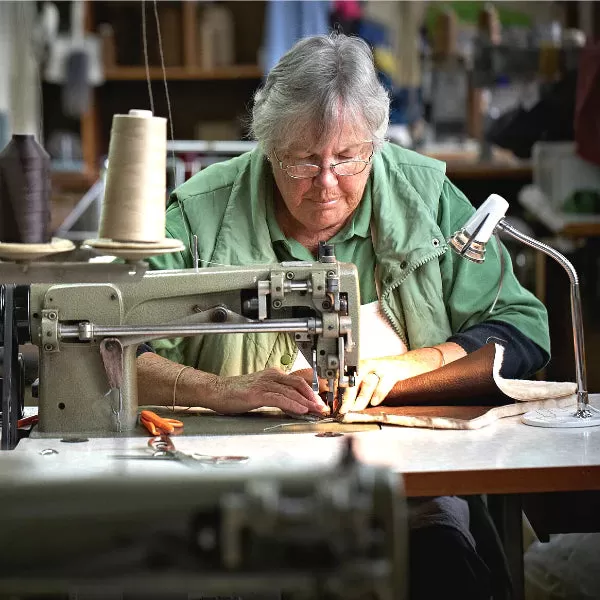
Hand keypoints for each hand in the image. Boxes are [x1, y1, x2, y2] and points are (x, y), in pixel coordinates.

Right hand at [214, 368, 328, 415]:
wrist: (216, 391)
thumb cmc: (236, 393)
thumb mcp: (261, 391)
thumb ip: (277, 395)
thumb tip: (294, 405)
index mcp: (273, 375)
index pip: (298, 381)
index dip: (312, 391)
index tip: (320, 402)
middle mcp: (270, 376)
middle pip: (298, 384)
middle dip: (313, 396)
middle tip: (323, 408)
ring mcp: (264, 384)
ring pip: (291, 391)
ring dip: (306, 402)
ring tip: (316, 410)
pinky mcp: (257, 394)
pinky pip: (279, 398)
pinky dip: (292, 404)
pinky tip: (301, 410)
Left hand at [339, 356, 410, 413]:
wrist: (401, 363)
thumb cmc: (380, 372)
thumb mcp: (364, 374)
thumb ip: (353, 386)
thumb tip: (340, 401)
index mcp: (357, 365)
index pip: (343, 376)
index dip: (337, 389)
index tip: (333, 401)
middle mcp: (366, 365)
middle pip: (354, 380)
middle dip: (347, 397)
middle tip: (343, 409)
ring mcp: (379, 368)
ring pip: (367, 384)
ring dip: (361, 398)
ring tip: (356, 408)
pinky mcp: (391, 373)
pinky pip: (383, 385)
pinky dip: (377, 395)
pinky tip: (374, 402)